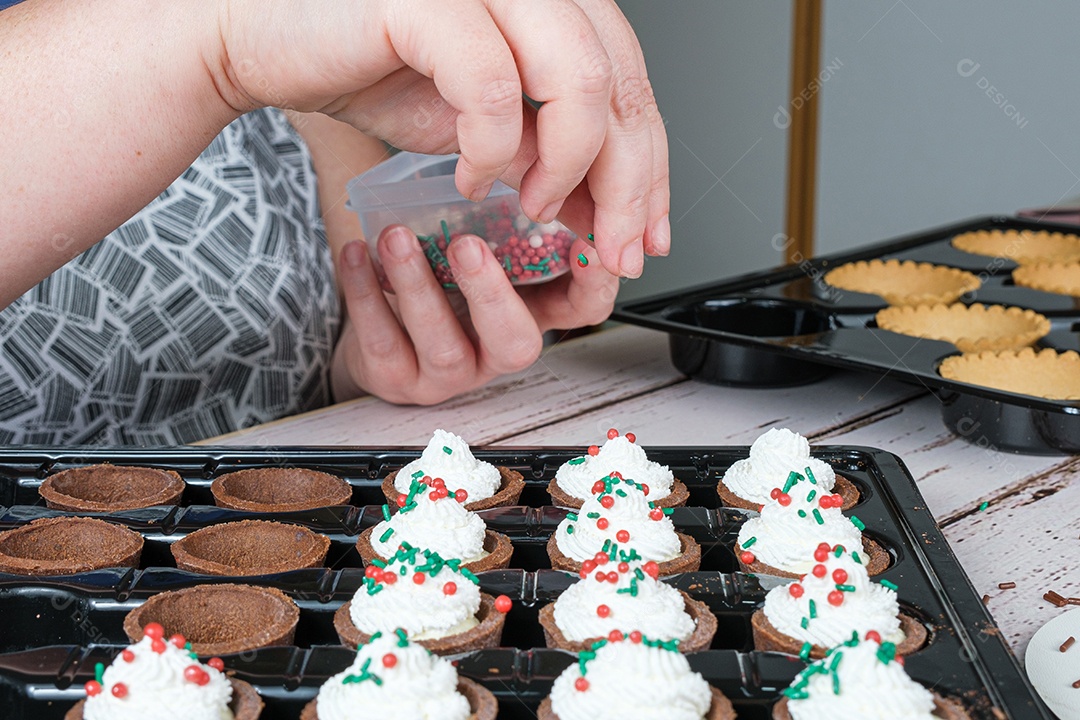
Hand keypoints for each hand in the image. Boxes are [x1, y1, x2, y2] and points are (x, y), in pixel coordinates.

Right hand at [219, 0, 667, 277]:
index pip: (632, 81)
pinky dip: (493, 148)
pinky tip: (472, 178)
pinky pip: (493, 86)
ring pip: (579, 78)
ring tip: (535, 209)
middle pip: (621, 81)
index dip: (650, 164)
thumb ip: (545, 149)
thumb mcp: (478, 120)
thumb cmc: (366, 66)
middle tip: (612, 249)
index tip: (645, 233)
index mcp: (549, 0)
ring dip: (571, 165)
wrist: (260, 37)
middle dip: (627, 183)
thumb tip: (603, 209)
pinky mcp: (426, 0)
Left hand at [331, 227, 616, 404]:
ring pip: (443, 345)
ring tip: (395, 238)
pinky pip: (383, 344)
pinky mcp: (399, 380)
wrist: (377, 326)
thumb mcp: (484, 238)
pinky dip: (366, 294)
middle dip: (491, 293)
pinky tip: (356, 253)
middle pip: (515, 341)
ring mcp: (449, 374)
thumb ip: (510, 208)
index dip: (592, 282)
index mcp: (530, 312)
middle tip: (467, 245)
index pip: (584, 307)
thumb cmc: (439, 271)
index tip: (582, 241)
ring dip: (418, 287)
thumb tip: (528, 140)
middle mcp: (496, 350)